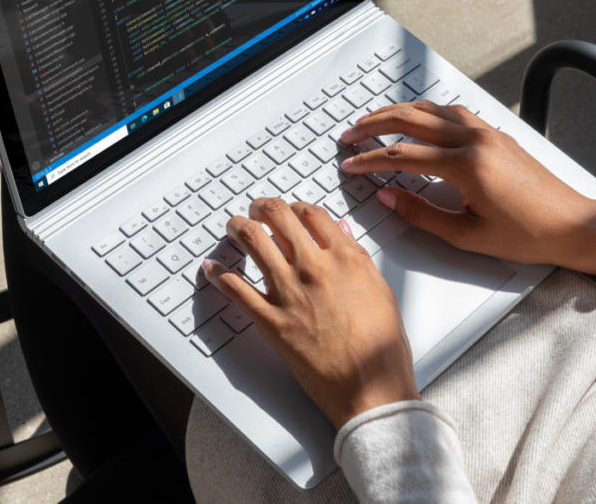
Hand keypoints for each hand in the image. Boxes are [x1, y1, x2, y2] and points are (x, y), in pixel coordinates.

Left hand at [203, 199, 420, 430]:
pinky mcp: (271, 321)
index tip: (289, 211)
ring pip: (252, 241)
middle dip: (261, 207)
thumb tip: (341, 232)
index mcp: (345, 258)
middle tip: (256, 210)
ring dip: (238, 228)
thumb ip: (358, 258)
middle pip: (278, 217)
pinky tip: (213, 267)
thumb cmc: (382, 348)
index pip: (311, 214)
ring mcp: (289, 293)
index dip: (295, 207)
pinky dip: (219, 273)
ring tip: (234, 227)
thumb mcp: (381, 292)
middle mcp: (314, 268)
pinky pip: (235, 288)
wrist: (370, 388)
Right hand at [340, 100, 595, 275]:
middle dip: (375, 124)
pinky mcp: (497, 135)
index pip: (403, 155)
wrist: (572, 226)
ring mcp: (488, 133)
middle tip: (349, 135)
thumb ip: (422, 214)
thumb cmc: (528, 235)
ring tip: (374, 121)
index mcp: (468, 166)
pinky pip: (453, 112)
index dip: (370, 160)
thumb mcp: (467, 235)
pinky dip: (427, 112)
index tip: (349, 164)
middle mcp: (477, 140)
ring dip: (399, 112)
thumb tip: (389, 198)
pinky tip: (417, 119)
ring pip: (433, 109)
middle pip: (412, 119)